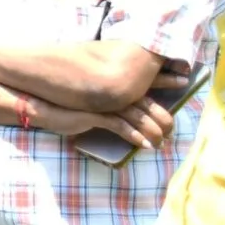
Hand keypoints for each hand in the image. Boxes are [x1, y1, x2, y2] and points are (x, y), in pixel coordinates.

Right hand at [34, 93, 174, 151]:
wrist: (40, 105)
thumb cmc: (65, 104)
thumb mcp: (90, 99)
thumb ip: (107, 98)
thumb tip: (123, 104)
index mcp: (112, 83)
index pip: (144, 80)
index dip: (164, 78)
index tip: (183, 79)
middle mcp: (111, 90)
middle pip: (147, 101)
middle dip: (164, 115)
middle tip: (174, 129)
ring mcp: (104, 102)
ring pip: (138, 116)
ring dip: (153, 131)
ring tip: (162, 143)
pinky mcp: (95, 115)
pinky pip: (121, 126)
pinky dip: (135, 136)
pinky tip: (145, 145)